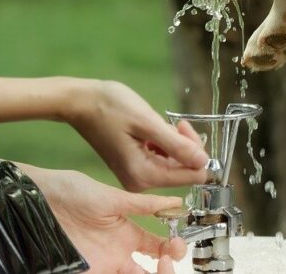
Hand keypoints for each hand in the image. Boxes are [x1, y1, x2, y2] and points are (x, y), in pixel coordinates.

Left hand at [19, 164, 187, 273]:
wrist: (38, 202)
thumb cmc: (73, 194)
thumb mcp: (113, 197)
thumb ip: (144, 204)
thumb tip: (177, 201)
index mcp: (129, 235)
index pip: (159, 248)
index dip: (173, 249)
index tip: (176, 245)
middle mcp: (119, 255)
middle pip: (152, 270)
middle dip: (167, 268)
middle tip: (167, 260)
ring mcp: (103, 267)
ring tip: (157, 268)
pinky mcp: (87, 273)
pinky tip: (136, 273)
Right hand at [65, 80, 208, 191]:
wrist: (82, 103)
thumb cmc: (112, 108)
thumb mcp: (148, 123)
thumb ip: (177, 145)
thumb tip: (204, 162)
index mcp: (143, 175)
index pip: (192, 176)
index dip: (197, 153)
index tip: (183, 130)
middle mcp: (140, 182)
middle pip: (185, 170)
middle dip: (187, 146)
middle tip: (176, 124)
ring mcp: (137, 175)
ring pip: (176, 163)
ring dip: (176, 142)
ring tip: (161, 124)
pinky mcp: (135, 166)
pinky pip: (163, 158)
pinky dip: (166, 143)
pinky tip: (156, 129)